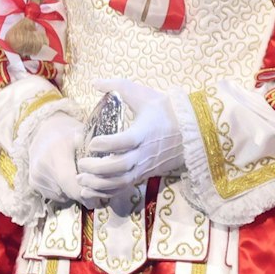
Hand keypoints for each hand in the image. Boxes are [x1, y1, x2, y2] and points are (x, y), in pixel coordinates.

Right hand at [26, 111, 108, 209]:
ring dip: (73, 193)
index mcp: (55, 154)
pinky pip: (54, 195)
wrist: (44, 130)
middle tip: (97, 191)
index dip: (86, 193)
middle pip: (67, 192)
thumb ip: (96, 153)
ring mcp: (35, 176)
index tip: (99, 197)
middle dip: (84, 194)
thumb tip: (113, 173)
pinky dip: (64, 191)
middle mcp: (42, 167)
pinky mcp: (32, 183)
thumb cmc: (69, 133)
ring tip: (81, 179)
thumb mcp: (85, 136)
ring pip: (62, 195)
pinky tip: (68, 179)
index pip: (70, 183)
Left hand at [75, 79, 185, 199]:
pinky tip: (93, 189)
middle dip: (97, 167)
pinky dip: (107, 191)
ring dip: (99, 183)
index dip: (106, 144)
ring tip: (82, 178)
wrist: (192, 130)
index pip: (124, 141)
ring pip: (121, 182)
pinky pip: (125, 187)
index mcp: (144, 132)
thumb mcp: (144, 94)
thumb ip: (119, 86)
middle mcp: (145, 152)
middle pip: (120, 166)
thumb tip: (94, 82)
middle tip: (82, 161)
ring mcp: (145, 166)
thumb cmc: (165, 110)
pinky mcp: (145, 174)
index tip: (92, 142)